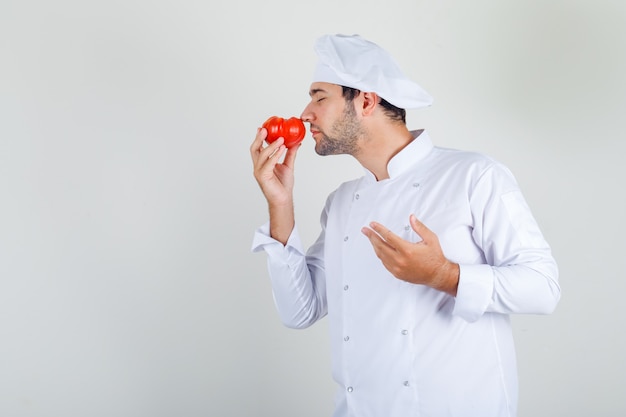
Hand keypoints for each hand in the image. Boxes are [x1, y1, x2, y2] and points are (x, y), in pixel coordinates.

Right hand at [250, 127, 300, 243]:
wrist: (284, 199)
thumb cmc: (283, 185)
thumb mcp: (288, 165)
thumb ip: (290, 154)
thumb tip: (296, 142)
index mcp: (262, 163)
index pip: (258, 148)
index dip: (259, 138)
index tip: (262, 127)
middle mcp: (258, 166)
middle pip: (254, 149)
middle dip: (259, 138)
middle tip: (265, 129)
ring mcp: (259, 172)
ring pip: (262, 154)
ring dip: (271, 145)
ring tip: (281, 138)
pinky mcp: (263, 177)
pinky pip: (268, 163)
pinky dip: (275, 155)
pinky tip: (282, 148)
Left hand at [361, 214, 458, 295]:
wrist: (437, 275)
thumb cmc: (434, 258)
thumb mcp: (431, 239)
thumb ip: (420, 228)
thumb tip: (411, 218)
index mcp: (407, 250)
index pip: (388, 237)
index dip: (379, 229)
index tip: (372, 224)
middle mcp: (400, 260)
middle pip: (380, 246)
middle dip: (371, 236)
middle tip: (365, 230)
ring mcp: (397, 268)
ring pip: (381, 255)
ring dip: (374, 245)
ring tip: (370, 237)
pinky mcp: (397, 274)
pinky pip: (384, 263)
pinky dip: (380, 254)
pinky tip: (379, 249)